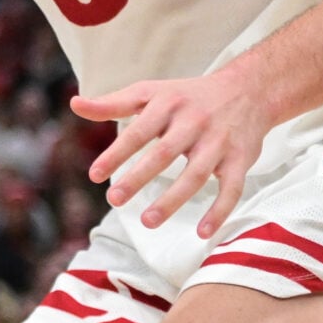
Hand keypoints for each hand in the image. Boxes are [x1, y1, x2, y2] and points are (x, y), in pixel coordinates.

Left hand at [73, 62, 275, 238]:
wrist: (248, 90)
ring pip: (195, 174)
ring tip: (148, 221)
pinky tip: (202, 232)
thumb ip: (113, 103)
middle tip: (114, 201)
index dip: (116, 154)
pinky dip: (219, 211)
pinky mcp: (240, 159)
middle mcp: (194, 122)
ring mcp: (219, 142)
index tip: (94, 175)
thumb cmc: (187, 96)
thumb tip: (75, 104)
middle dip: (138, 178)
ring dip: (173, 200)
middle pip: (164, 153)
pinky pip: (232, 188)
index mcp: (168, 105)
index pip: (138, 132)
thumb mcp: (150, 92)